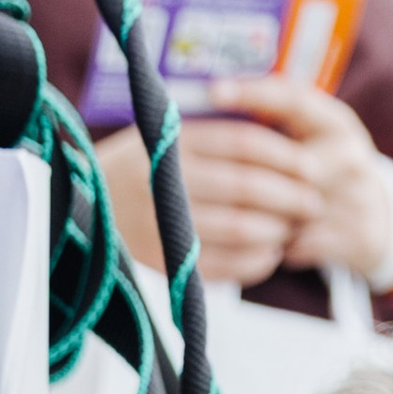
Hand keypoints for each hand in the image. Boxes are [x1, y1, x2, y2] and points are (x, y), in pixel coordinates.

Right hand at [95, 103, 324, 288]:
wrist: (77, 210)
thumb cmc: (135, 168)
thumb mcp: (160, 136)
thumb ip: (208, 133)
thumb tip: (274, 126)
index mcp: (169, 143)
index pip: (242, 144)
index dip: (285, 156)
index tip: (313, 167)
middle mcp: (163, 180)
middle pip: (246, 187)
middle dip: (291, 196)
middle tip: (315, 202)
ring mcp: (161, 223)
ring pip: (240, 228)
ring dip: (277, 231)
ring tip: (295, 228)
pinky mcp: (163, 261)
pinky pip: (225, 266)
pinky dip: (256, 262)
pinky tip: (270, 254)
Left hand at [201, 72, 392, 283]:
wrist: (380, 217)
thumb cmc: (323, 164)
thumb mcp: (311, 132)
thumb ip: (271, 117)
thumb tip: (206, 100)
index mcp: (335, 122)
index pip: (295, 99)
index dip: (254, 93)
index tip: (213, 90)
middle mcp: (349, 156)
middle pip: (297, 163)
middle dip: (254, 173)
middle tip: (210, 174)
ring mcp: (357, 198)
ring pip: (296, 209)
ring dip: (260, 215)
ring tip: (226, 212)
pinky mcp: (357, 236)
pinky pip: (303, 243)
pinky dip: (278, 245)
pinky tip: (259, 243)